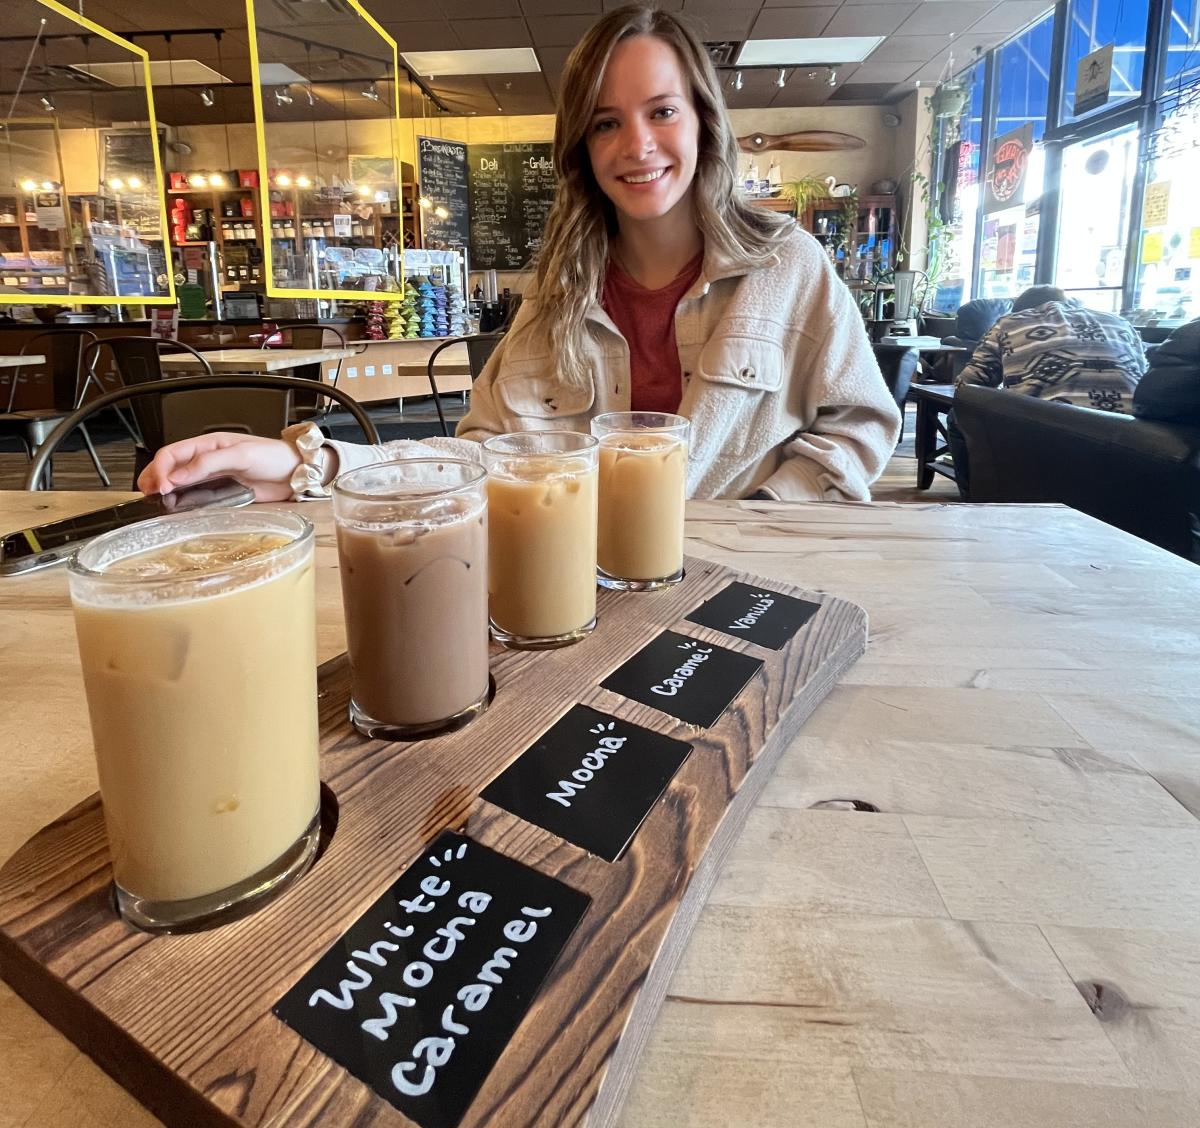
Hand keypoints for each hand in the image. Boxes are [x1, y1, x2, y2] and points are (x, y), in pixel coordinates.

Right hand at [137, 433, 301, 502]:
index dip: (160, 468)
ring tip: (155, 501)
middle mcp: (207, 460)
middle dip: (154, 478)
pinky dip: (182, 501)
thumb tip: (179, 474)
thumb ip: (210, 463)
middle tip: (148, 494)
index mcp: (208, 444)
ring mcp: (213, 477)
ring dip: (165, 490)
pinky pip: (196, 496)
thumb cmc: (274, 457)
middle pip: (170, 467)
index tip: (159, 486)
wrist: (297, 474)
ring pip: (179, 482)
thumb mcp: (241, 454)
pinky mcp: (222, 493)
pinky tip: (175, 507)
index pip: (173, 453)